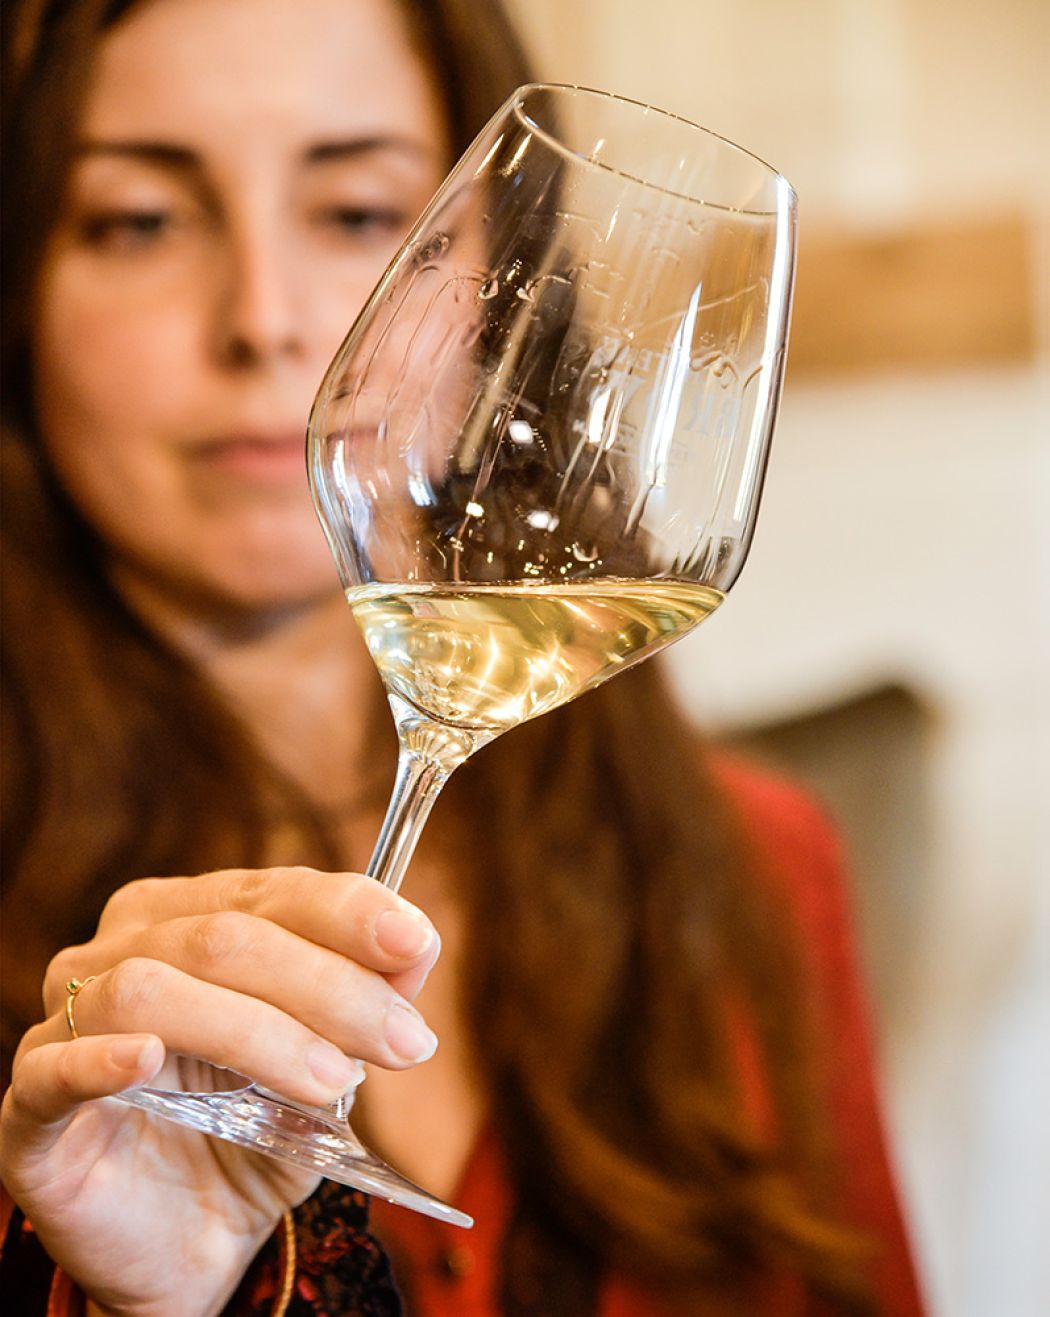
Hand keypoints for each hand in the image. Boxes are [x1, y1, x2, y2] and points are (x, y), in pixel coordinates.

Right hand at [0, 866, 440, 1315]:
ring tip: (332, 1083)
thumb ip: (363, 998)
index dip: (346, 911)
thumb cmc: (256, 1133)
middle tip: (401, 1044)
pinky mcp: (28, 1107)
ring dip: (259, 1032)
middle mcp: (121, 950)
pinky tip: (151, 1060)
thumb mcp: (328, 1060)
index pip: (270, 890)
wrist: (191, 1243)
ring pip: (154, 988)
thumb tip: (416, 945)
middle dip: (329, 986)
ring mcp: (66, 1023)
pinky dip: (102, 1057)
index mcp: (189, 916)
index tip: (415, 944)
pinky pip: (53, 1068)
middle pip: (225, 936)